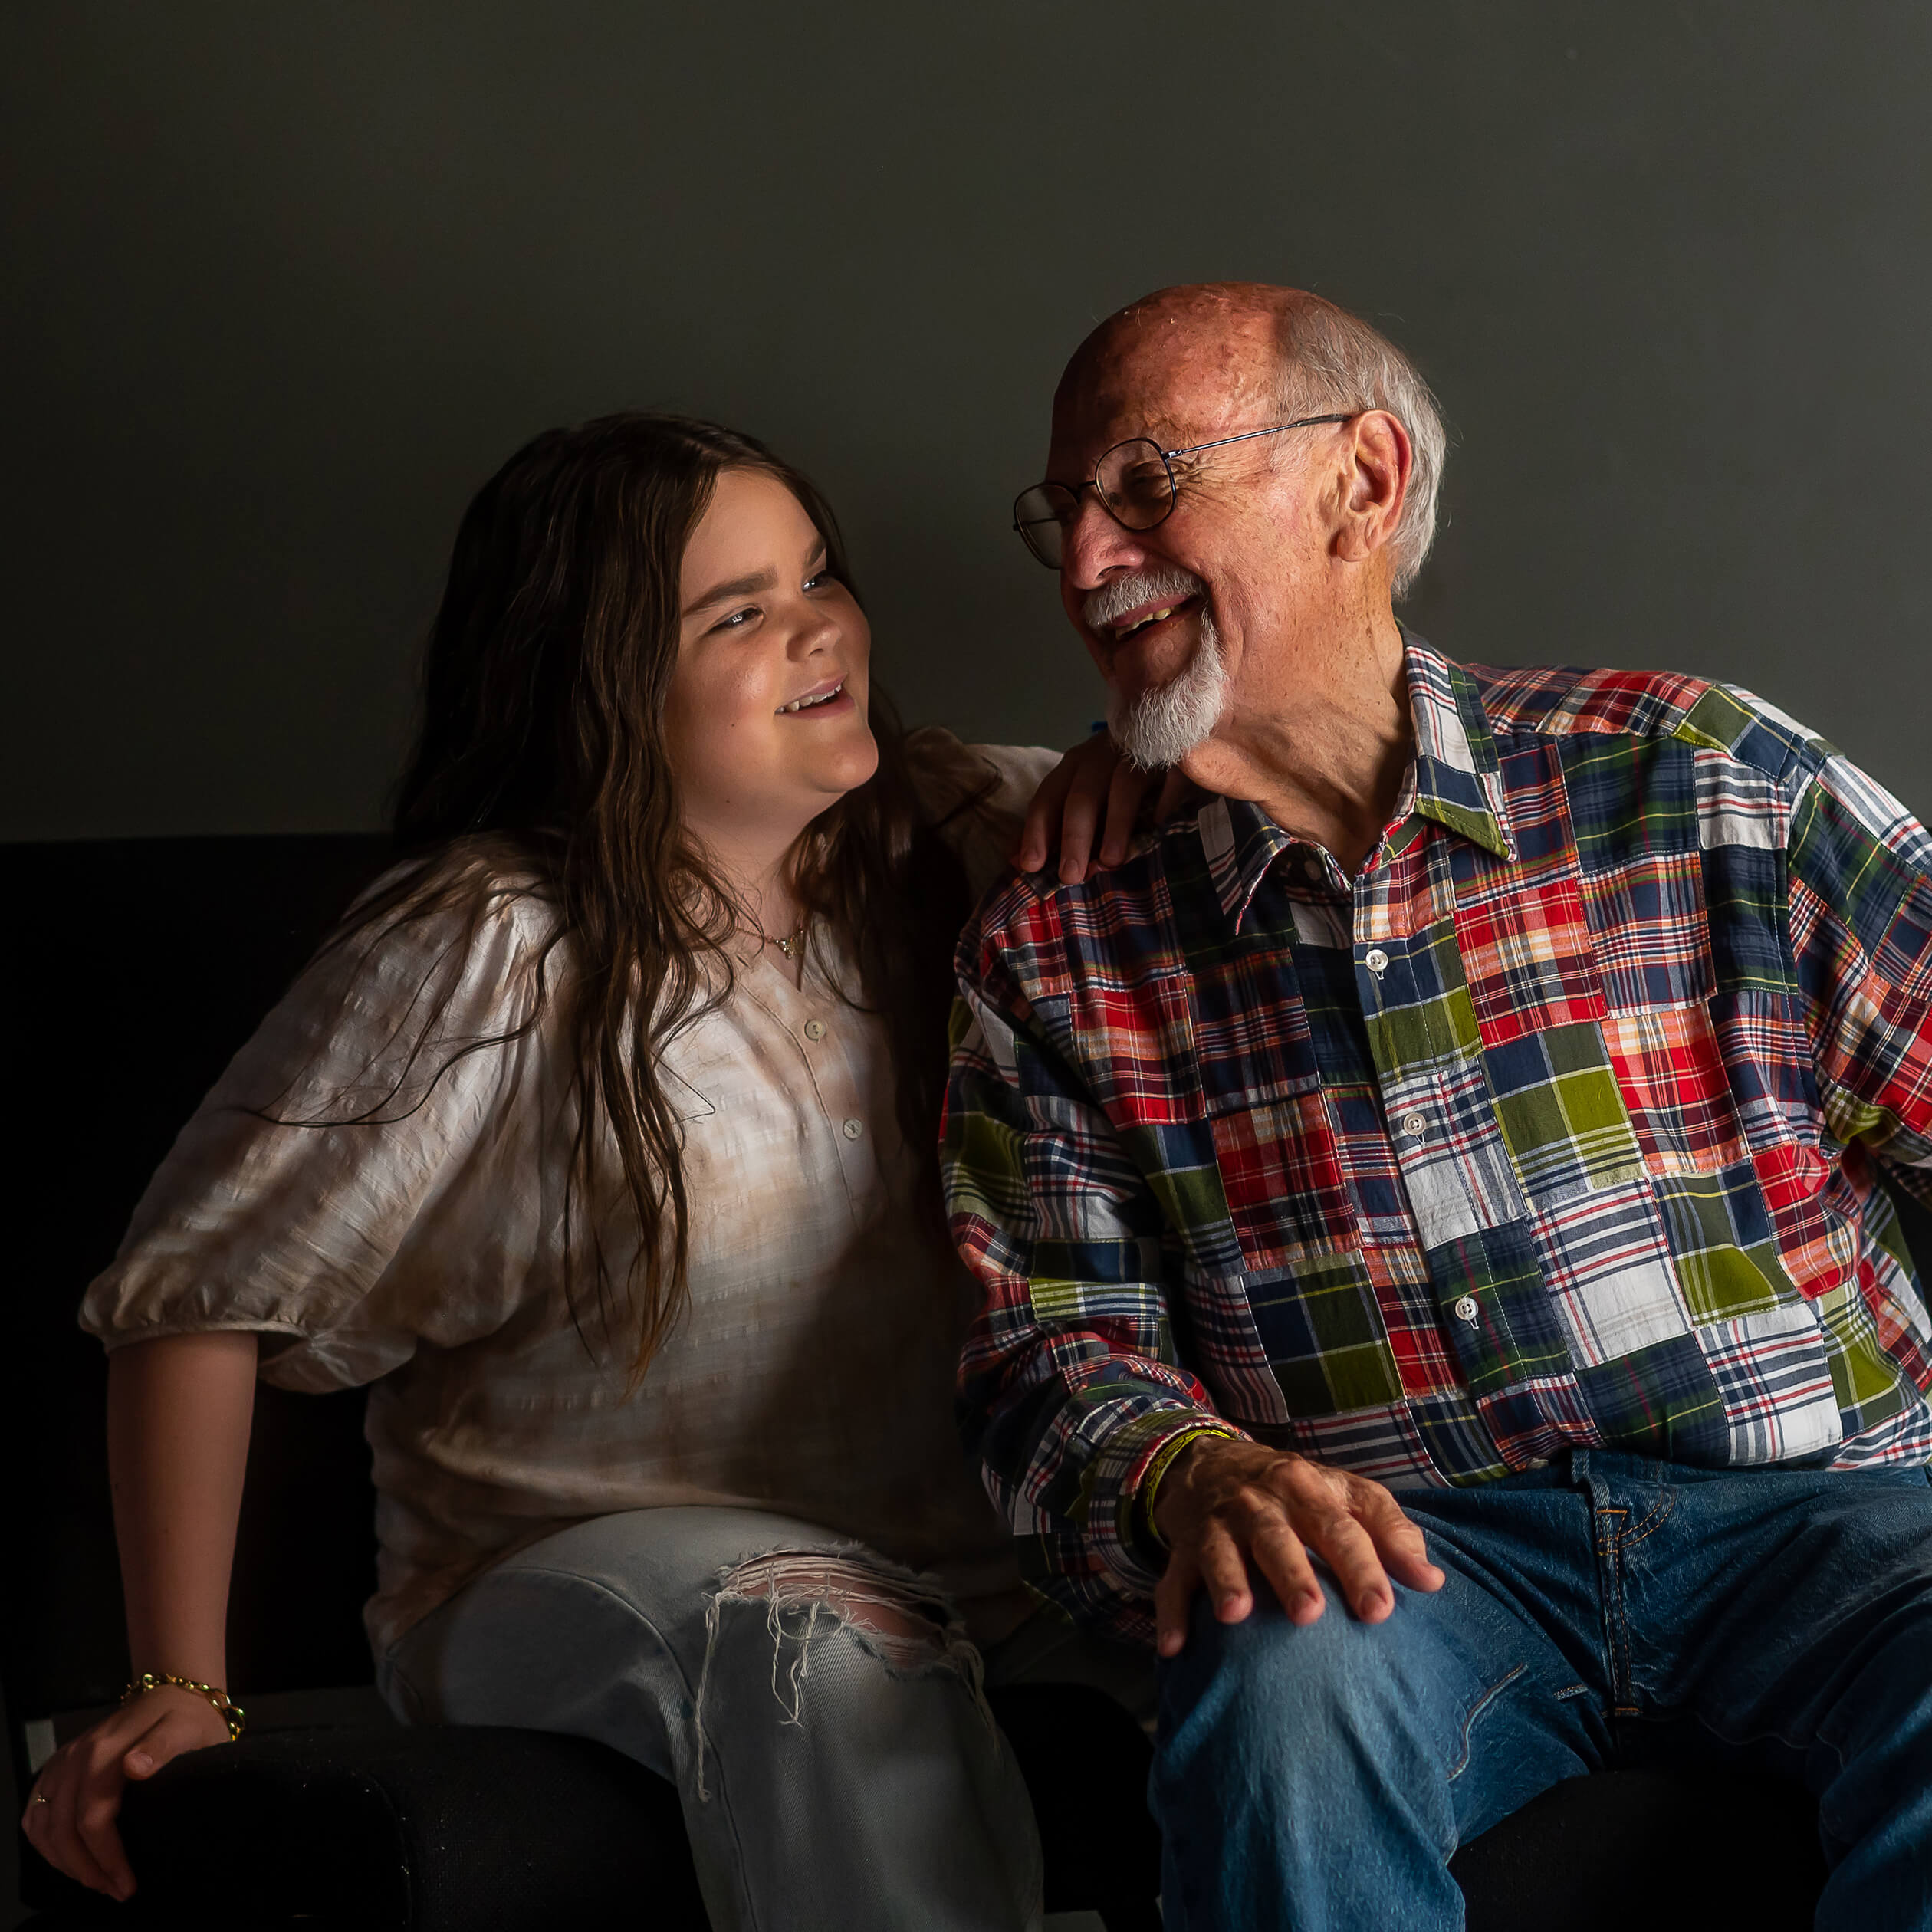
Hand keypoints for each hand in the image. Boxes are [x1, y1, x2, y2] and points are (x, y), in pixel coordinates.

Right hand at [20, 1684, 232, 1899]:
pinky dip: (45, 1842)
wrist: (172, 1693)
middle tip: (116, 1890)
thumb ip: (162, 1747)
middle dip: (88, 1869)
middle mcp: (76, 1757)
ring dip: (65, 1861)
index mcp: (105, 1751)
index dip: (107, 1857)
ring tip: (97, 1881)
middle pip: (65, 1829)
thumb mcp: (187, 1729)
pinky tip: (67, 1858)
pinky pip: (35, 1812)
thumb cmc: (185, 1718)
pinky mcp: (58, 1767)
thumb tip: (133, 1768)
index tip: (128, 1884)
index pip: (94, 1818)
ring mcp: (63, 1762)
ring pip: (44, 1826)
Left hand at [1015, 732, 1192, 884]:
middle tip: (1071, 876)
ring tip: (1111, 861)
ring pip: (1123, 785)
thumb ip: (1056, 828)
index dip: (1038, 830)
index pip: (1049, 796)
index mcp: (1077, 765)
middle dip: (1074, 836)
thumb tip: (1018, 862)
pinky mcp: (1177, 752)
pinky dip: (1167, 798)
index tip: (1031, 865)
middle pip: (1082, 793)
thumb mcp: (1086, 800)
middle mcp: (1104, 754)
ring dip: (1115, 824)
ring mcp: (1142, 751)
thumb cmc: (1123, 780)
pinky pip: (1172, 774)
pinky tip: (1161, 824)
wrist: (1175, 732)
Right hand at [1151, 1437, 1444, 1656]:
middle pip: (1276, 1536)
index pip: (1339, 1526)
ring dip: (1227, 1581)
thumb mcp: (1345, 1495)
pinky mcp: (1184, 1550)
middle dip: (1291, 1573)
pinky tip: (1174, 1648)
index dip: (1360, 1566)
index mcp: (1306, 1488)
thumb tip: (1433, 1580)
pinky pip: (1172, 1582)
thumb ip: (1390, 1532)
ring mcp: (1217, 1525)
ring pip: (1220, 1552)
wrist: (1212, 1461)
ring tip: (1236, 1616)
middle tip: (1309, 1614)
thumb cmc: (1296, 1491)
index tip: (1380, 1610)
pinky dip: (1170, 1613)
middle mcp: (1259, 1504)